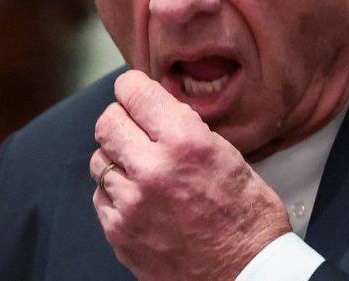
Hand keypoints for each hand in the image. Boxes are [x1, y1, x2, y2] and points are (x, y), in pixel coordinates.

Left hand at [91, 70, 290, 279]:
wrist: (247, 277)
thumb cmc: (248, 220)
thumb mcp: (231, 158)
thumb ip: (188, 129)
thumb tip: (157, 109)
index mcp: (186, 143)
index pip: (134, 92)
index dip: (132, 87)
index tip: (132, 90)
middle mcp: (153, 169)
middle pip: (107, 122)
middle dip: (121, 120)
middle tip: (135, 128)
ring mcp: (131, 203)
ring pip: (99, 159)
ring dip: (117, 158)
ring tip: (141, 169)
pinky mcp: (119, 232)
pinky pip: (100, 196)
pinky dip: (115, 193)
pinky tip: (139, 199)